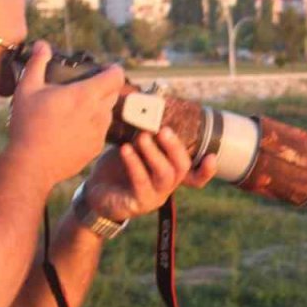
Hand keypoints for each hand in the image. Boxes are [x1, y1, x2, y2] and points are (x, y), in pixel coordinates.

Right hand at [6, 41, 125, 188]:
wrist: (32, 164)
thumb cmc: (28, 124)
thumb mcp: (27, 89)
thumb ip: (37, 63)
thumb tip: (41, 44)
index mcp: (86, 95)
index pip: (116, 76)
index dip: (114, 69)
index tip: (105, 68)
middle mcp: (99, 113)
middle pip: (114, 93)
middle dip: (105, 87)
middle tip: (87, 86)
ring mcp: (99, 133)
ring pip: (107, 113)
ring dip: (98, 107)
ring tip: (78, 108)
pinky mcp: (96, 148)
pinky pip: (100, 132)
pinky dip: (92, 126)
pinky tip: (73, 129)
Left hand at [81, 127, 218, 221]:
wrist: (94, 191)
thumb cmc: (117, 166)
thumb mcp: (133, 147)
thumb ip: (146, 133)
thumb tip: (149, 103)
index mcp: (170, 173)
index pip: (195, 175)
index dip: (206, 169)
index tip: (211, 156)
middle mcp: (166, 186)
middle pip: (181, 168)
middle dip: (175, 148)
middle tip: (163, 130)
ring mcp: (154, 196)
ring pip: (165, 175)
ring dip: (154, 154)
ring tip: (142, 137)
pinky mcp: (138, 203)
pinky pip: (141, 183)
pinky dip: (134, 164)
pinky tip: (126, 150)